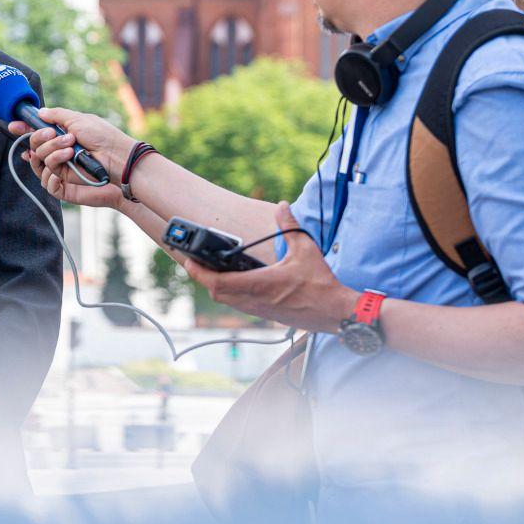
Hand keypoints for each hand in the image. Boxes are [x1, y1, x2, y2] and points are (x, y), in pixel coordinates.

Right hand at [12, 109, 135, 208]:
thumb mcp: (78, 119)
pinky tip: (66, 161)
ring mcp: (60, 167)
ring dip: (52, 151)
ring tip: (71, 147)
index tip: (14, 125)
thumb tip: (40, 112)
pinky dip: (53, 167)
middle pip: (34, 146)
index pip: (37, 133)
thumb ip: (56, 115)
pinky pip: (46, 177)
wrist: (116, 158)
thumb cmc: (102, 137)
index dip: (23, 129)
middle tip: (55, 134)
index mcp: (61, 135)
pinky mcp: (64, 182)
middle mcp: (58, 151)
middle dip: (40, 138)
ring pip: (39, 160)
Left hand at [178, 202, 357, 332]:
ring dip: (217, 287)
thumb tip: (282, 207)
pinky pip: (239, 305)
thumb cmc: (321, 284)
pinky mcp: (265, 316)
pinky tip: (236, 282)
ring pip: (227, 301)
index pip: (218, 283)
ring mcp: (259, 311)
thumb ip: (290, 226)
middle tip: (197, 263)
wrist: (335, 312)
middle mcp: (254, 300)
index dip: (199, 273)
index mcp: (259, 284)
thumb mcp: (306, 249)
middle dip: (204, 279)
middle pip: (217, 293)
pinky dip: (230, 294)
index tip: (189, 261)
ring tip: (213, 271)